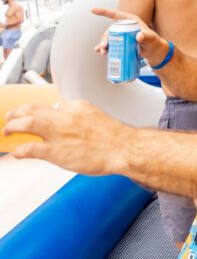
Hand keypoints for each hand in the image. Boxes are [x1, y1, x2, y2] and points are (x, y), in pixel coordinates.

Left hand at [3, 99, 128, 174]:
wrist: (124, 148)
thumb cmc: (113, 136)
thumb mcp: (95, 116)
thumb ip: (78, 115)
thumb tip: (65, 117)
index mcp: (77, 107)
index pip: (52, 105)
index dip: (41, 112)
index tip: (35, 116)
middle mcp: (66, 116)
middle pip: (33, 109)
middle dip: (17, 113)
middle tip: (9, 118)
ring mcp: (60, 133)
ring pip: (27, 123)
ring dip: (13, 126)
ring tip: (7, 131)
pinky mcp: (57, 151)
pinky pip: (30, 149)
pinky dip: (19, 150)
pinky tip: (17, 152)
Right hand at [92, 7, 169, 66]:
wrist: (155, 52)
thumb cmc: (155, 42)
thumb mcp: (151, 39)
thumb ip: (146, 36)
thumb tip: (139, 36)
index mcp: (131, 20)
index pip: (115, 14)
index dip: (103, 12)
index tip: (92, 10)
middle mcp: (125, 26)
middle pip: (111, 30)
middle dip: (104, 38)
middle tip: (104, 47)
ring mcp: (123, 35)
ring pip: (110, 38)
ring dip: (104, 44)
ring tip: (102, 52)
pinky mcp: (122, 43)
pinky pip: (111, 44)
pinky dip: (105, 48)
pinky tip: (99, 52)